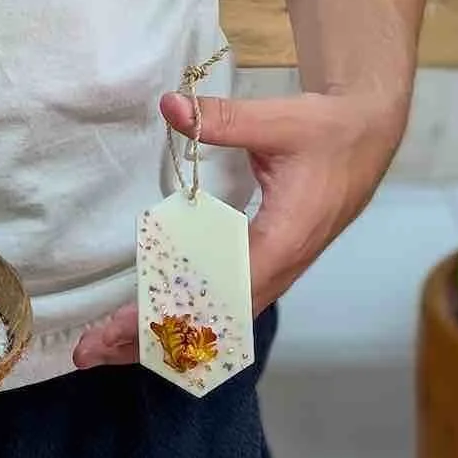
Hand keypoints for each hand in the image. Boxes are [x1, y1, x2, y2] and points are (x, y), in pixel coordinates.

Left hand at [72, 88, 404, 369]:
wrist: (365, 136)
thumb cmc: (326, 131)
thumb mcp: (278, 120)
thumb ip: (224, 119)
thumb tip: (171, 106)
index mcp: (282, 242)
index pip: (216, 292)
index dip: (168, 313)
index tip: (121, 327)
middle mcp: (278, 268)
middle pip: (212, 321)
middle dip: (152, 338)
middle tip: (91, 351)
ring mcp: (276, 269)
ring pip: (218, 318)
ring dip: (166, 333)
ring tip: (110, 347)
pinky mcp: (271, 261)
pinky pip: (226, 302)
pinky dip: (189, 316)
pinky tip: (157, 322)